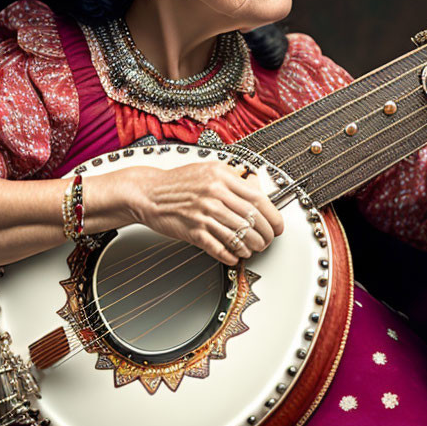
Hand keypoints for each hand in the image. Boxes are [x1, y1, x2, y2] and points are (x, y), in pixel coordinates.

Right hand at [126, 162, 284, 265]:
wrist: (148, 192)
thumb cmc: (178, 182)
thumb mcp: (208, 169)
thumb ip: (233, 177)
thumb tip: (257, 187)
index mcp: (221, 176)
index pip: (258, 199)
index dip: (273, 216)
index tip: (278, 226)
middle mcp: (214, 194)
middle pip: (252, 219)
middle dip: (265, 235)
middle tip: (268, 240)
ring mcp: (204, 213)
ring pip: (239, 236)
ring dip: (251, 247)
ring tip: (253, 249)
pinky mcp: (193, 231)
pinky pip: (220, 248)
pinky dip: (231, 256)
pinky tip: (235, 256)